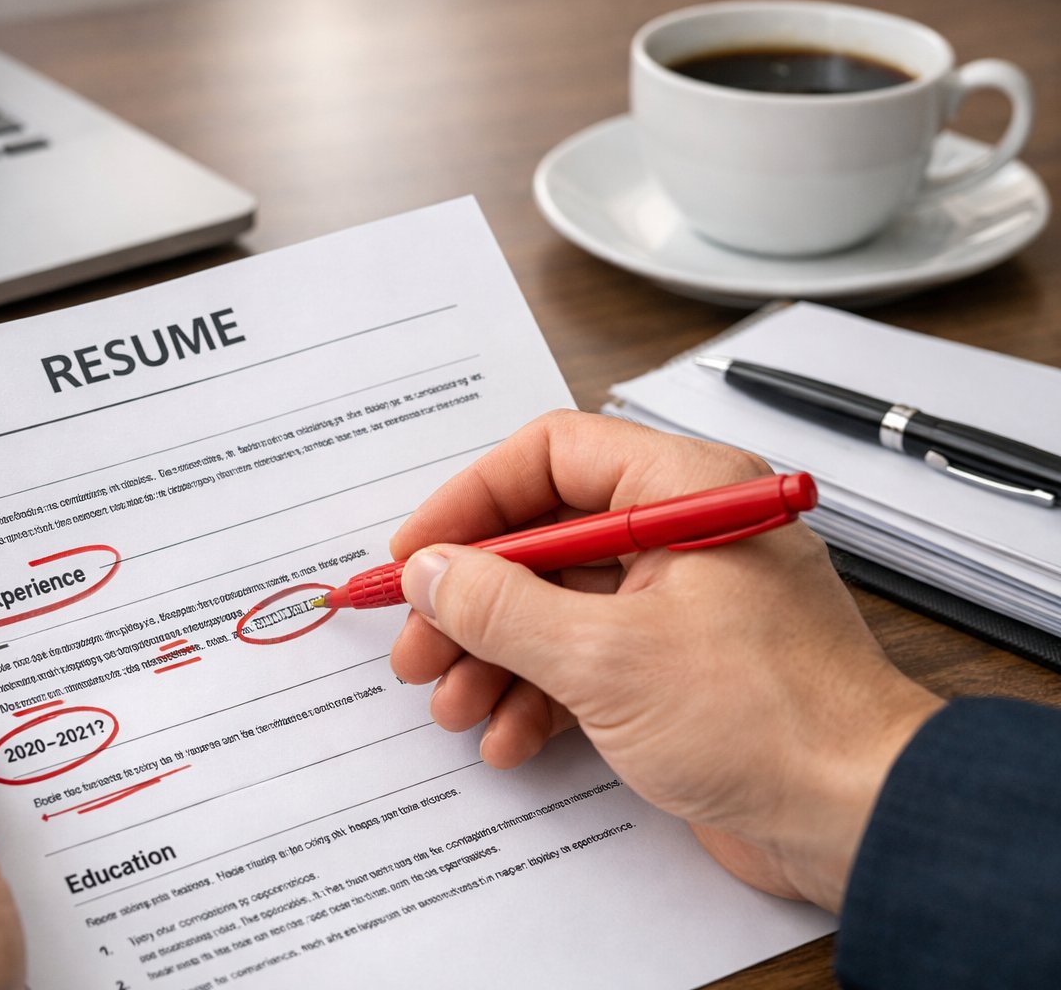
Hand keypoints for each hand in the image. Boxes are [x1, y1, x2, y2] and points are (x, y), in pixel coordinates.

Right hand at [388, 410, 941, 911]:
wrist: (861, 820)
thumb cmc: (772, 721)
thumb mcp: (606, 658)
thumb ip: (502, 607)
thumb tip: (432, 571)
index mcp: (686, 492)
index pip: (552, 457)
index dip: (471, 501)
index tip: (416, 553)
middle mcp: (684, 536)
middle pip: (545, 539)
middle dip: (472, 600)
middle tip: (418, 645)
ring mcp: (681, 606)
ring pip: (557, 607)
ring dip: (494, 657)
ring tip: (452, 705)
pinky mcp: (678, 670)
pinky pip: (586, 662)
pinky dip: (539, 696)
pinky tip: (508, 738)